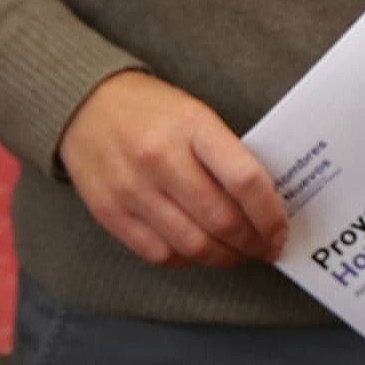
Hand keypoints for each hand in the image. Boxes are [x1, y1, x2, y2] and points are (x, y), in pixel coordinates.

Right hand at [56, 70, 289, 267]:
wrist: (83, 104)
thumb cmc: (150, 110)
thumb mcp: (194, 113)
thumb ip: (226, 154)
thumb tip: (264, 205)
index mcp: (191, 125)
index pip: (244, 180)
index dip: (271, 215)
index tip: (280, 230)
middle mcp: (160, 158)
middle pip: (221, 220)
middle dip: (252, 243)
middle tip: (264, 248)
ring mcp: (132, 189)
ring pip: (193, 245)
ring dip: (224, 258)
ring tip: (236, 254)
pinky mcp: (110, 212)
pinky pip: (159, 254)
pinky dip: (187, 260)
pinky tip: (198, 251)